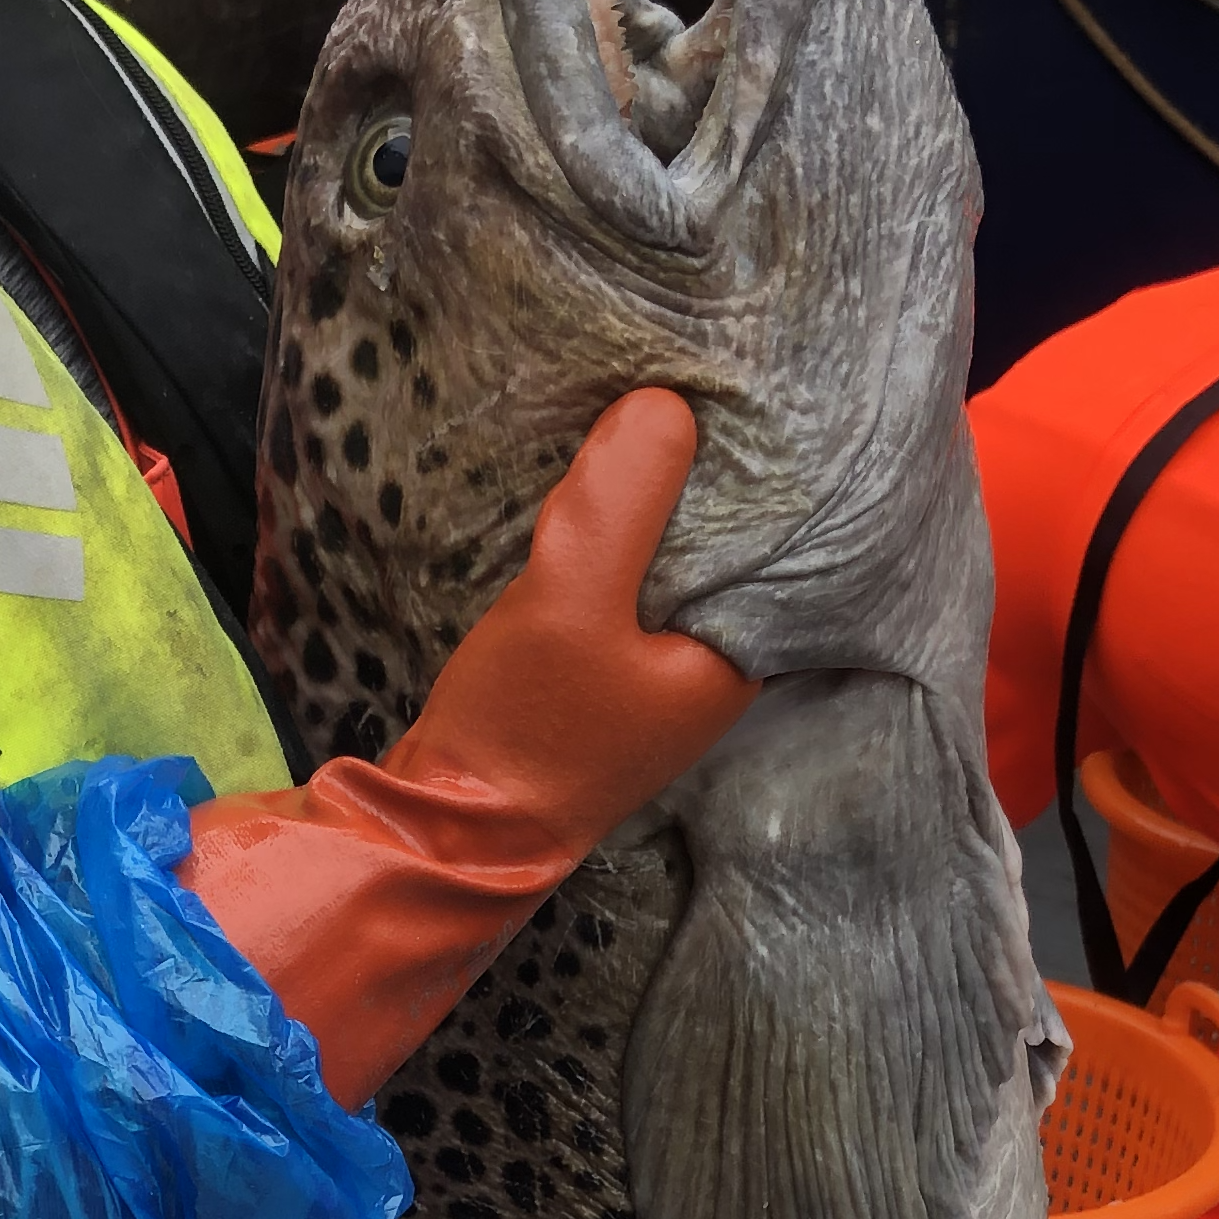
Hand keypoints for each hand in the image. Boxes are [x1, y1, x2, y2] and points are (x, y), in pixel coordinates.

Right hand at [183, 393, 754, 1102]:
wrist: (444, 831)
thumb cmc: (522, 729)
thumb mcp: (568, 596)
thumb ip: (620, 502)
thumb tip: (665, 405)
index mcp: (735, 661)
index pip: (773, 540)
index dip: (754, 469)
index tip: (736, 397)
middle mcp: (712, 676)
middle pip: (726, 554)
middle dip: (703, 485)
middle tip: (688, 387)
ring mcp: (657, 687)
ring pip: (675, 573)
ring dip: (656, 515)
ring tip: (644, 425)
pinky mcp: (607, 688)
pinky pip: (633, 597)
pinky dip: (621, 553)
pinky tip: (598, 507)